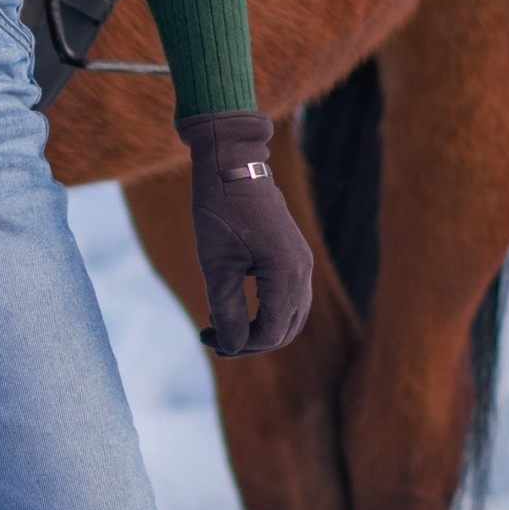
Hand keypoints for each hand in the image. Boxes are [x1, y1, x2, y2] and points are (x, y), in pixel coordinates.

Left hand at [178, 112, 312, 357]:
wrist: (232, 164)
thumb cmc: (220, 210)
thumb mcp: (215, 264)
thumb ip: (226, 309)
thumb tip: (231, 345)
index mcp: (285, 274)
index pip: (271, 333)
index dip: (239, 345)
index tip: (205, 335)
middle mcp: (302, 272)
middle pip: (286, 330)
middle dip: (250, 342)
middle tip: (212, 336)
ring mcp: (302, 263)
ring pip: (291, 317)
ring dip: (259, 328)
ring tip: (221, 325)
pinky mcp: (295, 255)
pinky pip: (289, 298)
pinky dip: (266, 311)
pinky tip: (235, 305)